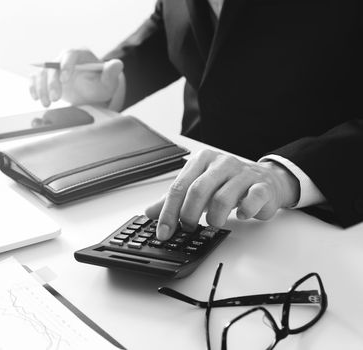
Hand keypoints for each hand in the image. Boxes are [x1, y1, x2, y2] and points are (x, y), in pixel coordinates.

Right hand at [29, 49, 123, 107]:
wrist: (91, 94)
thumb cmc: (100, 86)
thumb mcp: (108, 82)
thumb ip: (112, 74)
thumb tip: (117, 64)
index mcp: (80, 55)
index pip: (70, 54)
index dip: (66, 65)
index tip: (65, 79)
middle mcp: (65, 59)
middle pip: (53, 65)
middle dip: (52, 82)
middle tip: (55, 99)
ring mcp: (54, 68)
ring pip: (42, 73)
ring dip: (42, 88)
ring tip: (47, 103)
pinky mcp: (47, 78)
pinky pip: (35, 79)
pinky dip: (33, 87)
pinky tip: (36, 98)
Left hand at [145, 149, 299, 239]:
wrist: (266, 180)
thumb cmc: (227, 184)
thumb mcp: (197, 188)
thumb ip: (174, 200)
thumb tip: (150, 213)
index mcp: (201, 160)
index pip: (179, 187)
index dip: (168, 212)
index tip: (164, 232)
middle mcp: (221, 163)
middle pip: (197, 190)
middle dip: (188, 215)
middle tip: (188, 228)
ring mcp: (243, 173)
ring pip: (222, 198)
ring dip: (214, 218)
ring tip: (213, 223)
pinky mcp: (262, 186)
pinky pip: (252, 199)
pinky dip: (244, 212)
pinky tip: (240, 216)